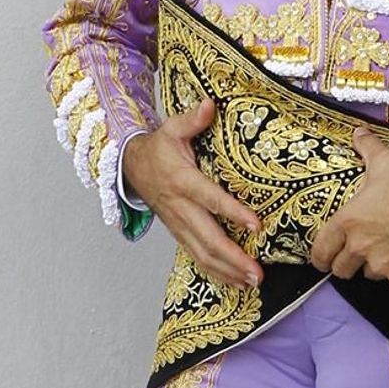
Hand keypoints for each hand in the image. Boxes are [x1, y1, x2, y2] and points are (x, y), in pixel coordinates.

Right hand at [121, 99, 263, 289]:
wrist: (131, 167)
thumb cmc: (158, 148)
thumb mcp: (172, 128)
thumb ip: (192, 119)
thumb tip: (210, 104)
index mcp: (183, 181)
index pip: (210, 199)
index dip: (232, 212)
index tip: (256, 224)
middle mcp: (180, 208)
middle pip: (208, 238)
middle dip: (233, 258)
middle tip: (257, 272)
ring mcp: (178, 225)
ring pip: (202, 254)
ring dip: (228, 271)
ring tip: (253, 282)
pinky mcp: (179, 234)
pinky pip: (197, 257)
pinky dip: (216, 273)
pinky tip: (236, 282)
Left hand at [308, 129, 388, 286]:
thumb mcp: (387, 162)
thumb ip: (367, 148)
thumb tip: (358, 133)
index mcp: (349, 222)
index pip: (320, 252)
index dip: (319, 256)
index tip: (323, 256)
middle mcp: (361, 247)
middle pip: (340, 269)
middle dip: (345, 262)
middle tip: (354, 252)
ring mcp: (383, 265)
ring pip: (367, 274)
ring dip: (371, 265)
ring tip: (384, 248)